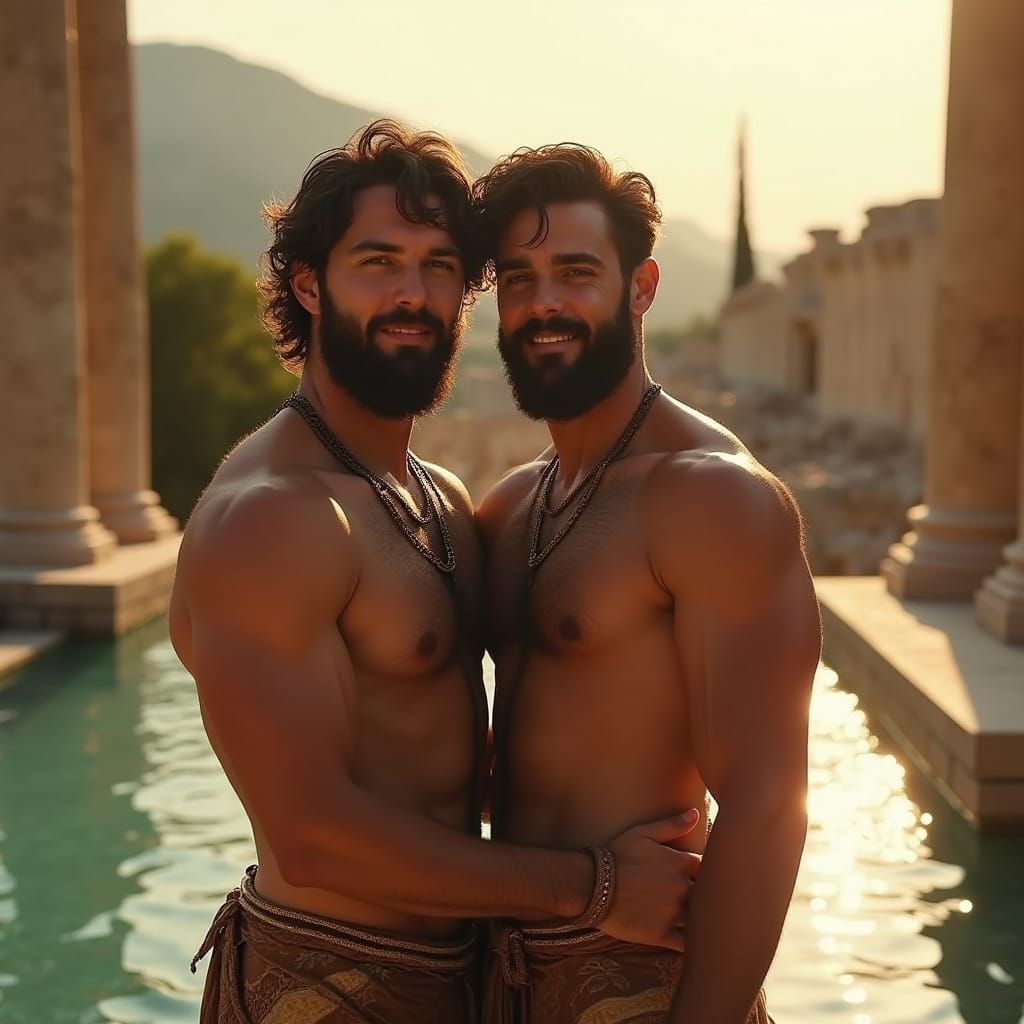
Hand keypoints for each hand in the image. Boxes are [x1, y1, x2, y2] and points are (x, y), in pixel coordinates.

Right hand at [600, 810, 702, 951]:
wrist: (591, 884)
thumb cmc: (616, 854)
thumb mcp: (643, 833)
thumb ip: (672, 825)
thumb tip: (696, 813)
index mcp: (682, 863)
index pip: (712, 868)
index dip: (711, 872)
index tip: (705, 875)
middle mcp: (683, 889)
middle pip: (710, 895)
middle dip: (709, 896)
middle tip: (707, 898)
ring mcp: (674, 913)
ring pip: (702, 920)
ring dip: (703, 920)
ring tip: (703, 921)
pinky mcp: (663, 935)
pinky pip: (688, 944)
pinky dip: (694, 944)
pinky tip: (695, 943)